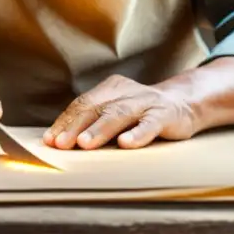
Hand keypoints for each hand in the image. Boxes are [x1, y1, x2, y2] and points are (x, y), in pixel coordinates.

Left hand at [42, 74, 197, 149]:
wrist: (184, 103)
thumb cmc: (142, 113)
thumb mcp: (117, 112)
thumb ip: (94, 122)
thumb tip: (59, 141)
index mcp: (110, 89)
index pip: (82, 104)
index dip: (65, 121)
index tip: (50, 139)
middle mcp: (126, 92)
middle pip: (96, 107)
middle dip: (76, 126)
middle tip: (60, 143)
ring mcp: (146, 103)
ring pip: (119, 114)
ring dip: (100, 129)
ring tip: (85, 143)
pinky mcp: (165, 116)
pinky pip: (150, 124)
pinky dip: (137, 134)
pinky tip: (126, 144)